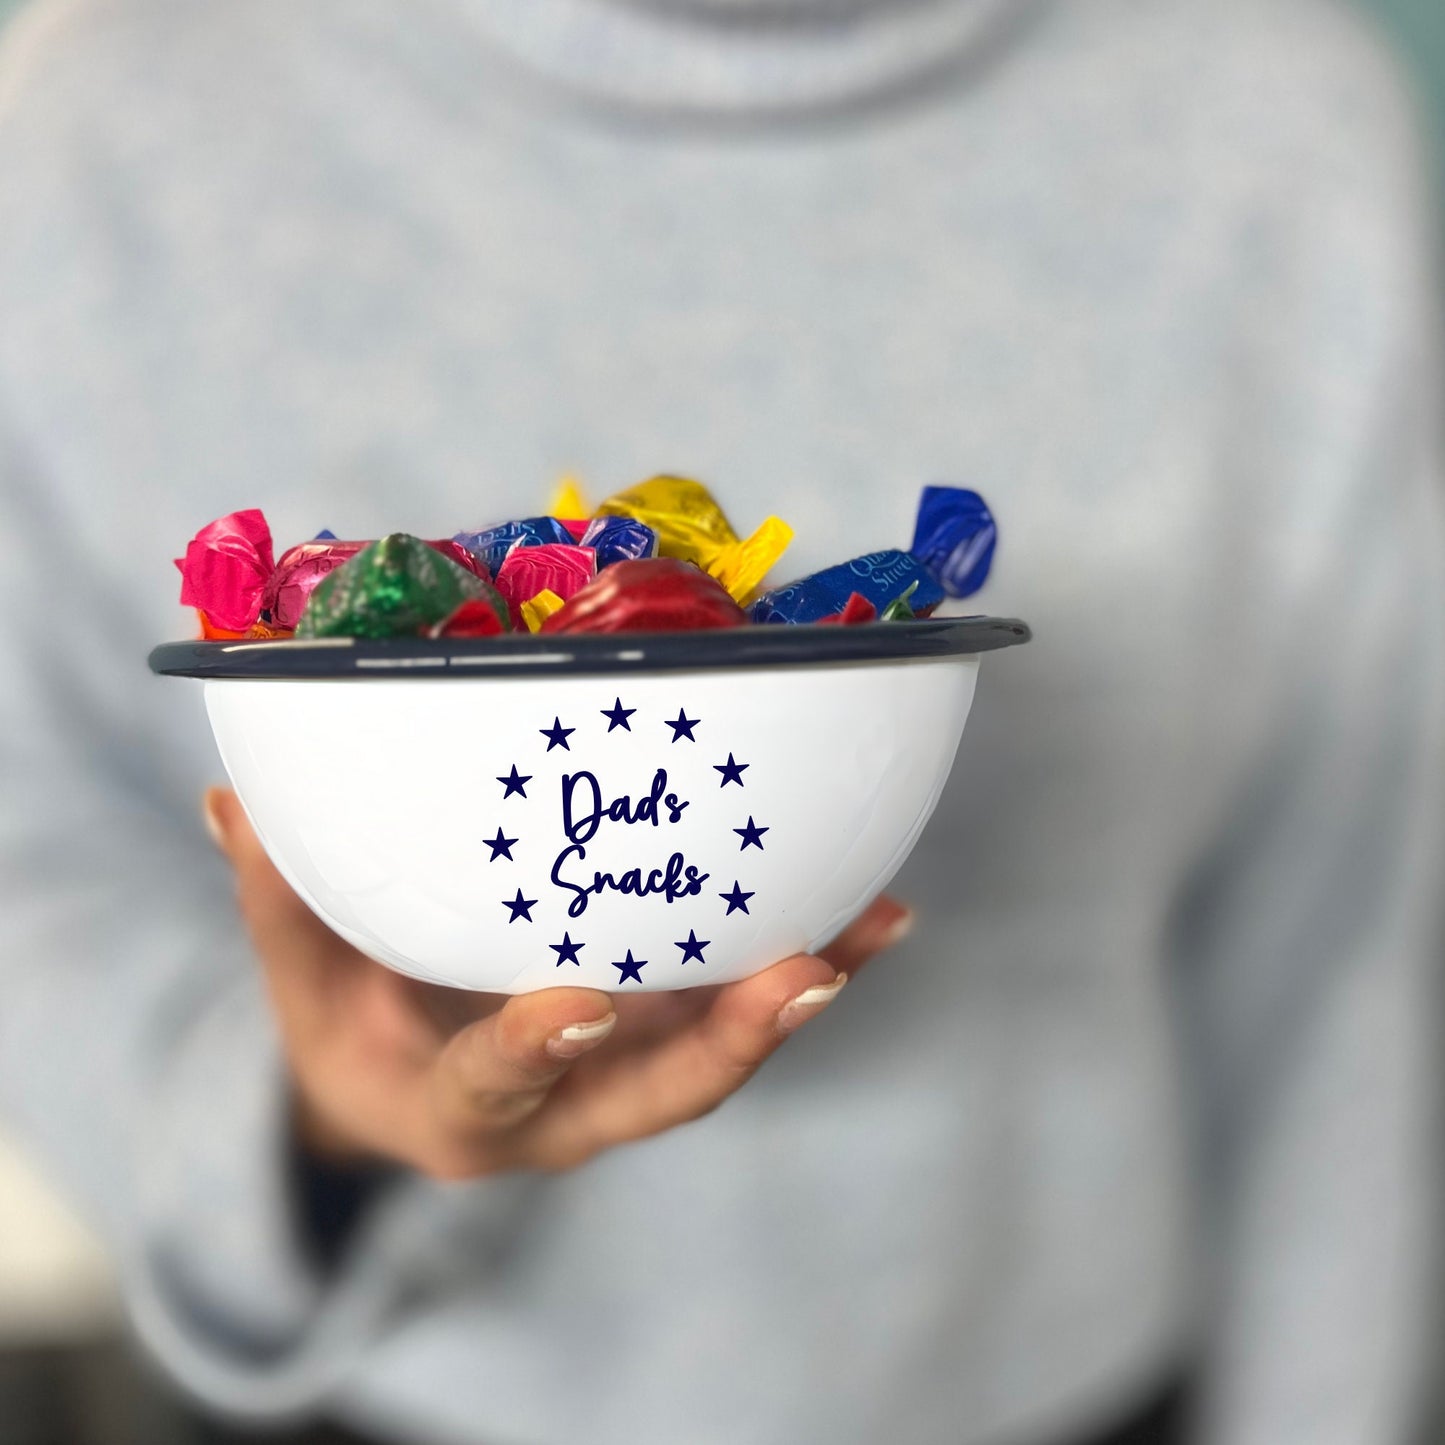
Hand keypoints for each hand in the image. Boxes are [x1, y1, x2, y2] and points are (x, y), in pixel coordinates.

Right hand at [204, 788, 912, 1179]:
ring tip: (877, 923)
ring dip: (803, 993)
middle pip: (657, 1094)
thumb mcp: (304, 978)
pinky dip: (809, 965)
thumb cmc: (350, 1029)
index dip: (533, 1052)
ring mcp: (628, 1079)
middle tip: (805, 975)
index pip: (497, 1091)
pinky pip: (742, 1009)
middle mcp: (566, 1113)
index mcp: (461, 1113)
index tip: (573, 1000)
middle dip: (733, 1042)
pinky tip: (873, 909)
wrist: (414, 1088)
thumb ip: (280, 897)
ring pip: (724, 1053)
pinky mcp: (668, 1041)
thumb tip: (231, 798)